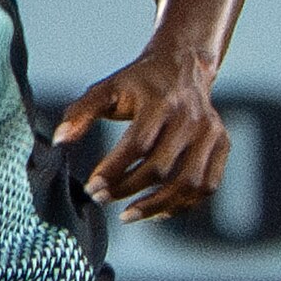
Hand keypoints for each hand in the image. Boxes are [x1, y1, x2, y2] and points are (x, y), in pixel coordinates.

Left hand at [55, 44, 230, 222]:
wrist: (182, 65)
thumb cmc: (138, 83)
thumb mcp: (106, 89)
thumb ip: (80, 113)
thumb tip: (58, 141)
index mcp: (161, 102)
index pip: (138, 144)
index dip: (113, 171)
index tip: (92, 187)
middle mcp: (191, 117)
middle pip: (161, 168)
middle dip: (127, 189)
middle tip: (101, 199)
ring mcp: (211, 132)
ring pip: (188, 182)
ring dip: (156, 205)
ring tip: (128, 215)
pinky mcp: (222, 144)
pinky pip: (206, 185)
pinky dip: (182, 204)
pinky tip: (156, 211)